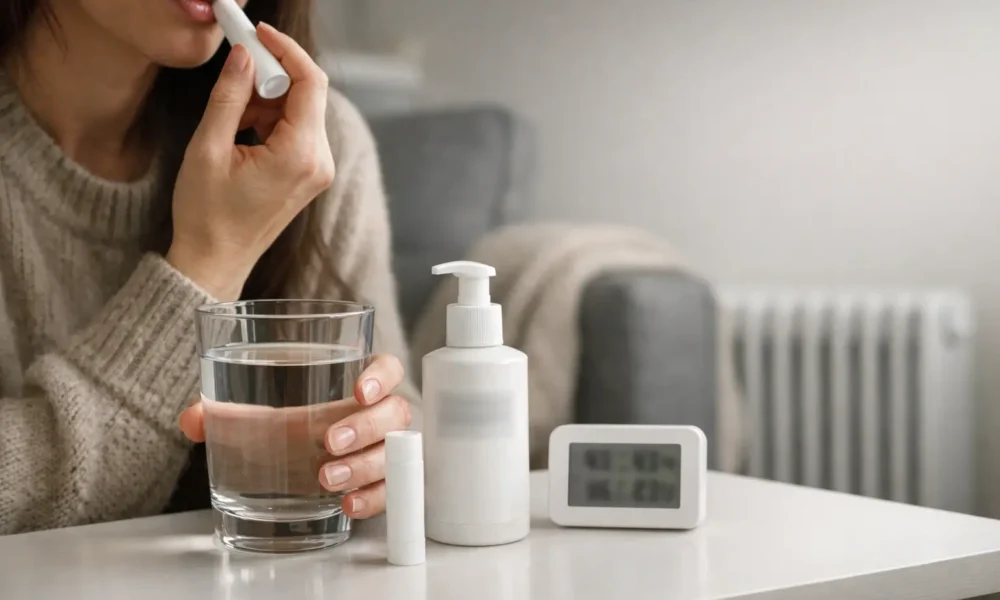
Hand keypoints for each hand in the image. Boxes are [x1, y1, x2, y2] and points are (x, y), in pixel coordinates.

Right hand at [166, 23, 334, 299]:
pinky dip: (270, 119)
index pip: (311, 83)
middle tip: (235, 69)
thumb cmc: (207, 215)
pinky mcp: (308, 174)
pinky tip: (241, 130)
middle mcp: (319, 162)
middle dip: (272, 75)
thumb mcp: (208, 148)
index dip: (285, 50)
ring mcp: (317, 170)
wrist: (214, 261)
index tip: (258, 33)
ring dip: (267, 99)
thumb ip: (229, 96)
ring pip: (300, 110)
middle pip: (308, 94)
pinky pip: (296, 130)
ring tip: (230, 117)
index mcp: (301, 155)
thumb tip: (244, 56)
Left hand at [180, 354, 411, 518]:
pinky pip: (389, 491)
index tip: (358, 392)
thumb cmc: (283, 424)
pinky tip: (347, 504)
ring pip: (394, 452)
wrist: (287, 459)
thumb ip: (223, 411)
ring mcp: (383, 449)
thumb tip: (194, 420)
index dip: (380, 377)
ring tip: (327, 479)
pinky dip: (371, 499)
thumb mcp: (254, 413)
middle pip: (394, 412)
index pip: (388, 368)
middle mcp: (379, 414)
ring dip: (365, 466)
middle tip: (329, 442)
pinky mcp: (380, 483)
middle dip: (365, 428)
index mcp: (358, 383)